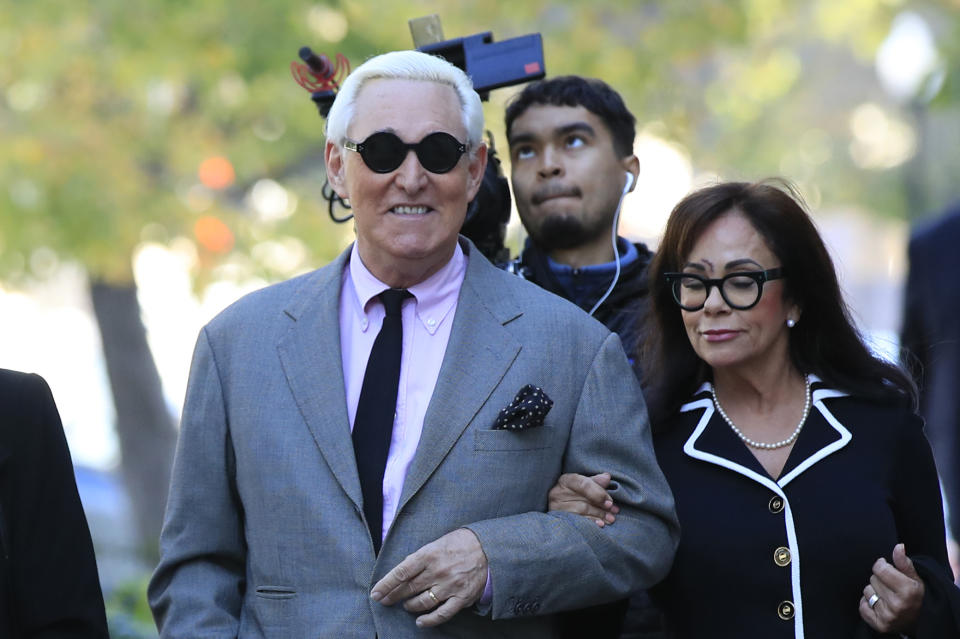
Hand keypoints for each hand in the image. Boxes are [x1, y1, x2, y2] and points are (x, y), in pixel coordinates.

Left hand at [371, 528, 487, 627]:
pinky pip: (441, 614)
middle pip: (408, 589)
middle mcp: (437, 571)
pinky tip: (420, 622)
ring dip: (410, 606)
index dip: (385, 585)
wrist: (488, 548)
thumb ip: (419, 557)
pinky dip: (428, 620)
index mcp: (429, 554)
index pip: (400, 573)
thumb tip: (402, 570)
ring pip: (421, 603)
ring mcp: (449, 586)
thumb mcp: (436, 543)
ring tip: (406, 605)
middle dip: (392, 597)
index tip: (375, 593)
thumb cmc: (459, 543)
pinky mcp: (461, 598)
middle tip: (384, 601)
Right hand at [547, 472, 618, 526]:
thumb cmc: (573, 492)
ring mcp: (555, 507)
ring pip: (580, 511)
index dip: (599, 493)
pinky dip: (590, 523)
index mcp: (566, 480)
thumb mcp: (583, 483)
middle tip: (614, 511)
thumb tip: (607, 477)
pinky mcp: (557, 518)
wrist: (558, 502)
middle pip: (583, 501)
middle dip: (601, 507)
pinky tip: (600, 525)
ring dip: (598, 515)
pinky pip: (576, 521)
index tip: (610, 502)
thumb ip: (595, 481)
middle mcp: (557, 493)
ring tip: (610, 519)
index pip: (583, 485)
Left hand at [859, 543, 924, 633]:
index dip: (882, 565)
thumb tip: (898, 546)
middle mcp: (897, 605)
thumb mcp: (915, 578)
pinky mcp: (879, 625)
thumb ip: (904, 562)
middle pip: (873, 578)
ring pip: (867, 591)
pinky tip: (879, 605)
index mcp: (907, 591)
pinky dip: (867, 604)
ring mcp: (888, 616)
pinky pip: (862, 606)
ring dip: (874, 591)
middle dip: (880, 579)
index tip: (887, 568)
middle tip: (891, 587)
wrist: (919, 622)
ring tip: (887, 596)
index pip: (880, 568)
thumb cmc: (916, 596)